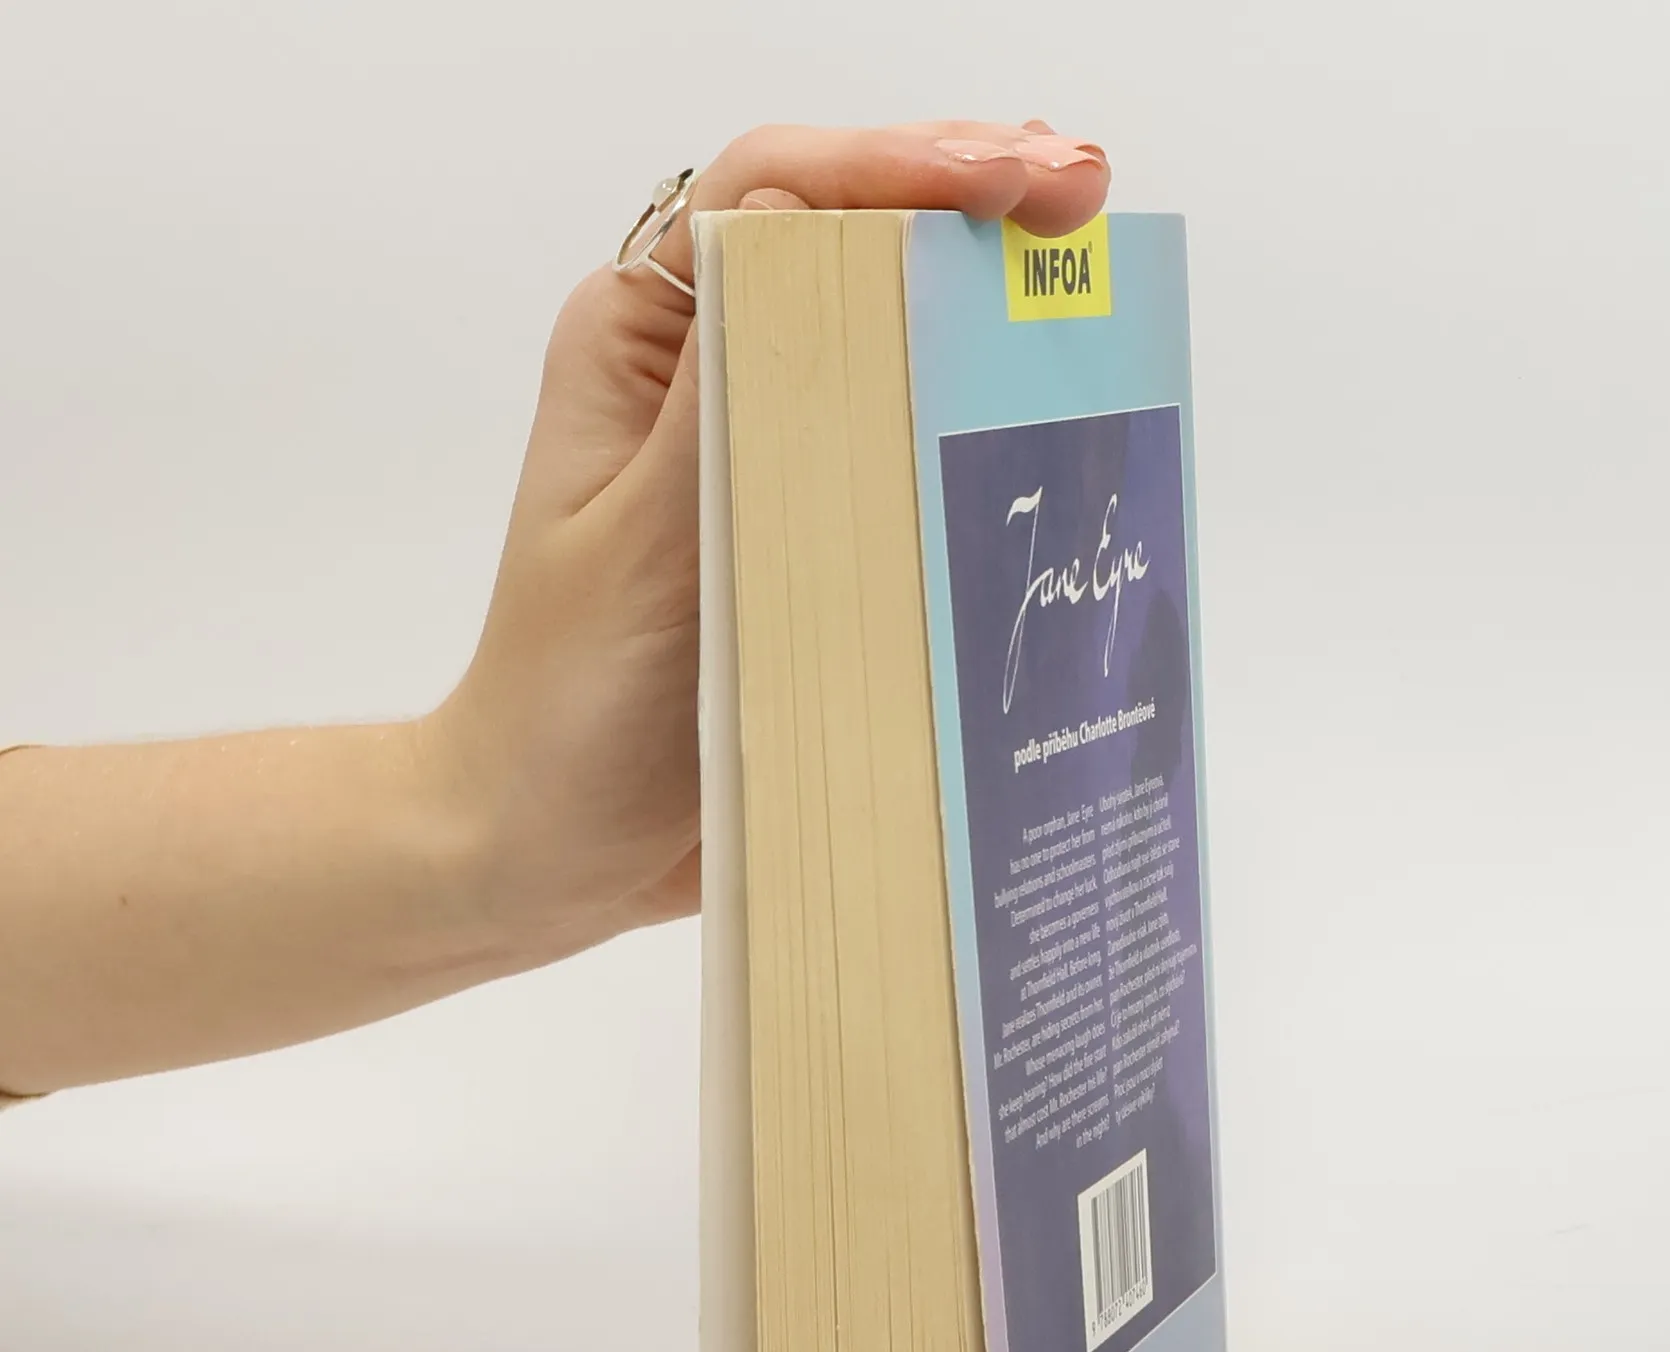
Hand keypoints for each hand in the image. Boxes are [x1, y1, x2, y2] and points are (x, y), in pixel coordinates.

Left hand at [430, 120, 1110, 959]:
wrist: (553, 842)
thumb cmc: (566, 707)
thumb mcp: (639, 553)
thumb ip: (717, 403)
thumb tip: (796, 221)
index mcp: (642, 350)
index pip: (771, 197)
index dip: (894, 164)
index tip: (1010, 177)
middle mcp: (708, 383)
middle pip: (846, 247)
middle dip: (967, 205)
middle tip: (1084, 197)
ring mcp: (767, 459)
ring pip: (887, 344)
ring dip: (987, 302)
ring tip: (1088, 282)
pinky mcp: (810, 539)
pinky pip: (901, 455)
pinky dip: (974, 424)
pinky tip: (1052, 418)